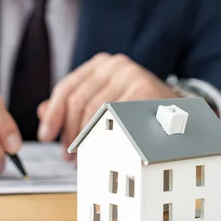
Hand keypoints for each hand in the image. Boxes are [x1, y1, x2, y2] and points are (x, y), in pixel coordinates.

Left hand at [37, 53, 178, 156]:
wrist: (179, 106)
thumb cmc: (137, 105)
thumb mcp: (104, 98)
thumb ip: (74, 103)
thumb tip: (42, 112)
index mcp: (100, 64)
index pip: (67, 87)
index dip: (53, 114)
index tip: (45, 136)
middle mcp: (114, 64)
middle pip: (78, 100)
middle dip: (68, 131)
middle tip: (66, 155)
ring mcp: (130, 75)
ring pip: (94, 111)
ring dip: (84, 137)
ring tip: (81, 156)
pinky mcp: (144, 90)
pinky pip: (115, 117)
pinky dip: (104, 136)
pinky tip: (100, 149)